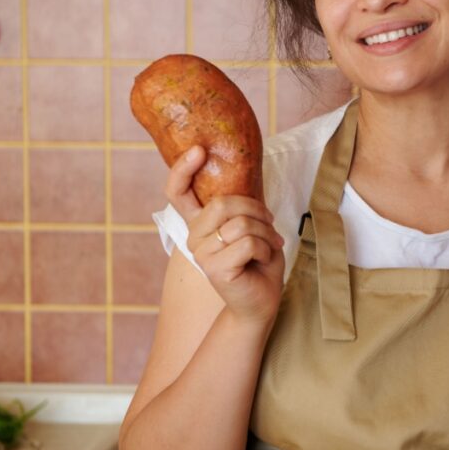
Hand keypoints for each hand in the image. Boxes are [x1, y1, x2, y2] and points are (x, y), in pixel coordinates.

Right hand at [166, 145, 285, 326]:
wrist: (261, 300)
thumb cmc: (258, 260)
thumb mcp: (251, 225)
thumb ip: (239, 207)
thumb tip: (239, 181)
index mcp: (199, 222)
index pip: (177, 191)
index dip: (182, 169)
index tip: (198, 149)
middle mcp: (193, 236)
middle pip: (223, 203)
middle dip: (257, 211)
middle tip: (271, 226)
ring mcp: (200, 253)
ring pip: (241, 224)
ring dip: (266, 234)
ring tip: (269, 246)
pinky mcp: (214, 269)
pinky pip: (247, 243)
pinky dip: (265, 249)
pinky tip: (263, 260)